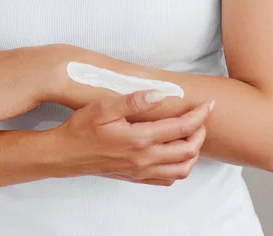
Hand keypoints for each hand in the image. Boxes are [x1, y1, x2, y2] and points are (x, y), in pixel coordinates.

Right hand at [54, 90, 213, 185]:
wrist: (64, 154)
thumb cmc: (81, 129)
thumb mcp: (103, 107)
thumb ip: (134, 101)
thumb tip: (160, 94)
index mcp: (139, 139)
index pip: (181, 128)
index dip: (198, 115)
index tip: (207, 104)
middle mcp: (144, 159)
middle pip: (187, 150)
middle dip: (200, 132)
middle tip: (201, 117)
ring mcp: (140, 171)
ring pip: (181, 169)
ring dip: (193, 152)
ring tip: (191, 135)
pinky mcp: (135, 178)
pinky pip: (166, 179)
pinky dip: (179, 168)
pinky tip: (173, 153)